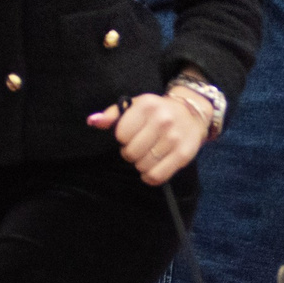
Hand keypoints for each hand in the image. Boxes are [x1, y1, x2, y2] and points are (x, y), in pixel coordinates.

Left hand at [88, 92, 207, 186]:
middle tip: (139, 147)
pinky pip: (157, 176)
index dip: (123, 138)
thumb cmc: (157, 112)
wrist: (191, 113)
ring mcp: (174, 138)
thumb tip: (92, 121)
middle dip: (131, 153)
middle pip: (131, 153)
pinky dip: (150, 177)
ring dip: (141, 165)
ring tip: (147, 155)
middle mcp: (162, 120)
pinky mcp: (183, 154)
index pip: (121, 135)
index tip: (131, 135)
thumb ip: (112, 115)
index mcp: (147, 105)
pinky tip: (152, 168)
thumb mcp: (135, 106)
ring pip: (143, 166)